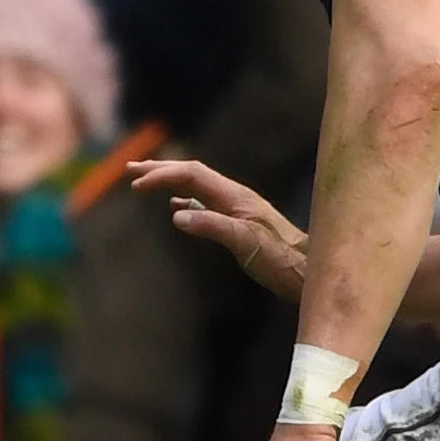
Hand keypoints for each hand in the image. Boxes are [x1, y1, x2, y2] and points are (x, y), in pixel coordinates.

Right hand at [127, 157, 306, 297]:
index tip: (136, 185)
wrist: (308, 272)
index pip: (192, 174)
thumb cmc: (282, 260)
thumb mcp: (246, 244)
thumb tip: (176, 214)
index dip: (162, 175)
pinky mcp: (239, 223)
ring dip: (170, 182)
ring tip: (145, 181)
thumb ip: (213, 226)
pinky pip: (205, 203)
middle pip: (192, 173)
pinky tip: (177, 207)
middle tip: (131, 169)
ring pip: (197, 187)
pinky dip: (184, 199)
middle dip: (161, 170)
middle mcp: (234, 196)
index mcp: (235, 195)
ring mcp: (237, 208)